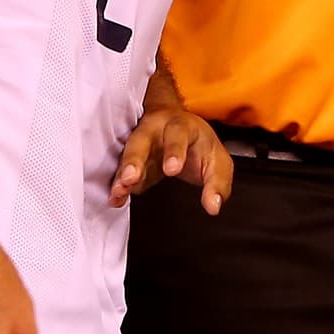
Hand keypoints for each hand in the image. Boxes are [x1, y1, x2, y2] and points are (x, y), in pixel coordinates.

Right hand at [109, 109, 233, 215]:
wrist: (175, 126)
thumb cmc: (198, 144)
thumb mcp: (217, 160)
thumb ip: (217, 183)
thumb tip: (213, 206)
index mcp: (181, 126)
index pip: (178, 134)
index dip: (174, 151)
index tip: (172, 169)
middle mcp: (155, 131)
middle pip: (141, 140)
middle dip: (135, 159)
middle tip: (131, 177)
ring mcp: (139, 144)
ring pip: (126, 156)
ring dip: (121, 174)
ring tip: (119, 191)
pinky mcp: (130, 160)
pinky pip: (120, 172)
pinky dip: (117, 185)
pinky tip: (116, 197)